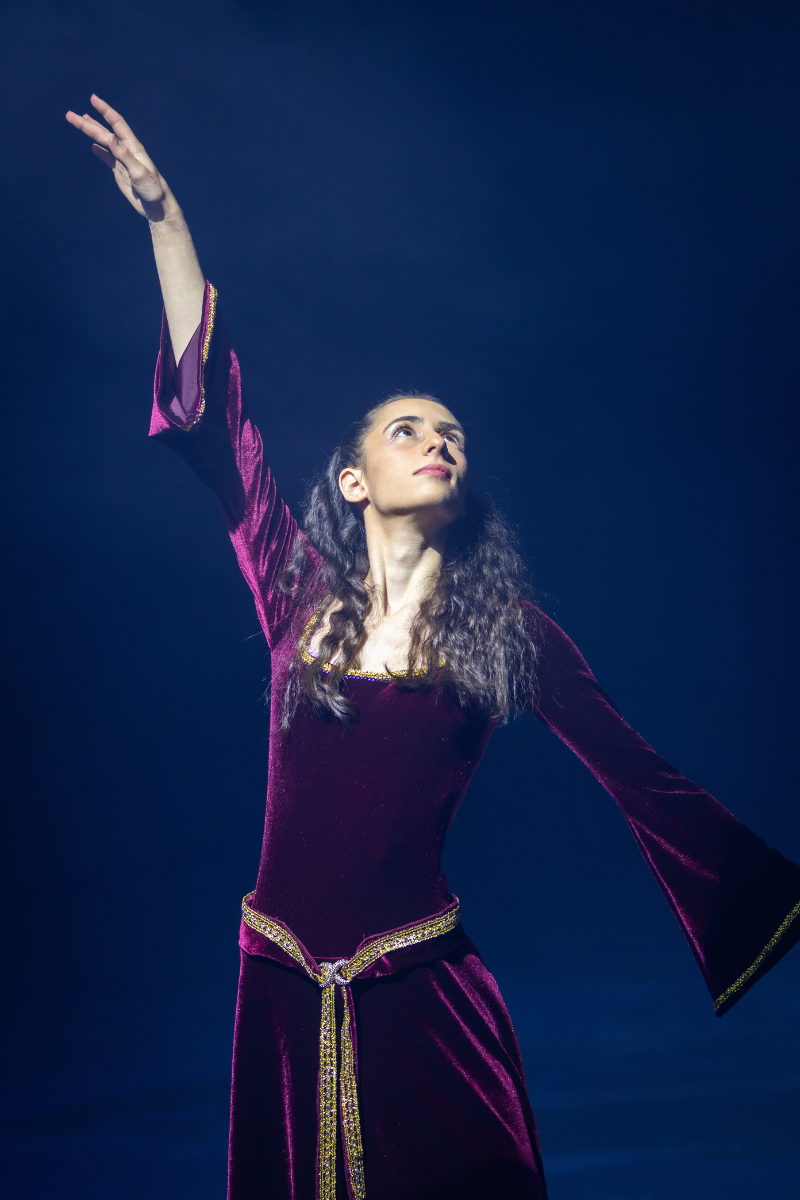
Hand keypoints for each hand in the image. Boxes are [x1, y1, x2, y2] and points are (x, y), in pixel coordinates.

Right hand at [66, 96, 176, 221]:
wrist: (157, 208)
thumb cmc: (153, 190)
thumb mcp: (139, 173)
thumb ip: (125, 156)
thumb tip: (111, 138)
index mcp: (133, 148)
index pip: (117, 124)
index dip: (105, 111)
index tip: (93, 99)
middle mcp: (127, 151)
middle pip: (104, 132)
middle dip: (87, 123)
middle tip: (70, 115)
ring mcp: (123, 161)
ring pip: (103, 142)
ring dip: (90, 132)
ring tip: (79, 121)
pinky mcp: (121, 172)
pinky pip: (107, 158)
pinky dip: (99, 150)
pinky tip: (92, 145)